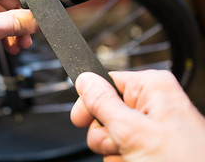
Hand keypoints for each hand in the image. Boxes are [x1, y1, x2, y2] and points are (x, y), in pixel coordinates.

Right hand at [71, 70, 204, 161]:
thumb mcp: (132, 130)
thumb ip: (103, 102)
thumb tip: (84, 79)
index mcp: (151, 87)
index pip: (105, 82)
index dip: (89, 101)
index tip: (80, 119)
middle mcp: (152, 103)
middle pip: (106, 111)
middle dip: (105, 133)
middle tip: (116, 144)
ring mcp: (152, 126)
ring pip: (112, 134)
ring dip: (114, 150)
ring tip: (132, 157)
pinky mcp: (152, 144)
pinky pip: (123, 148)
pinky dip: (123, 159)